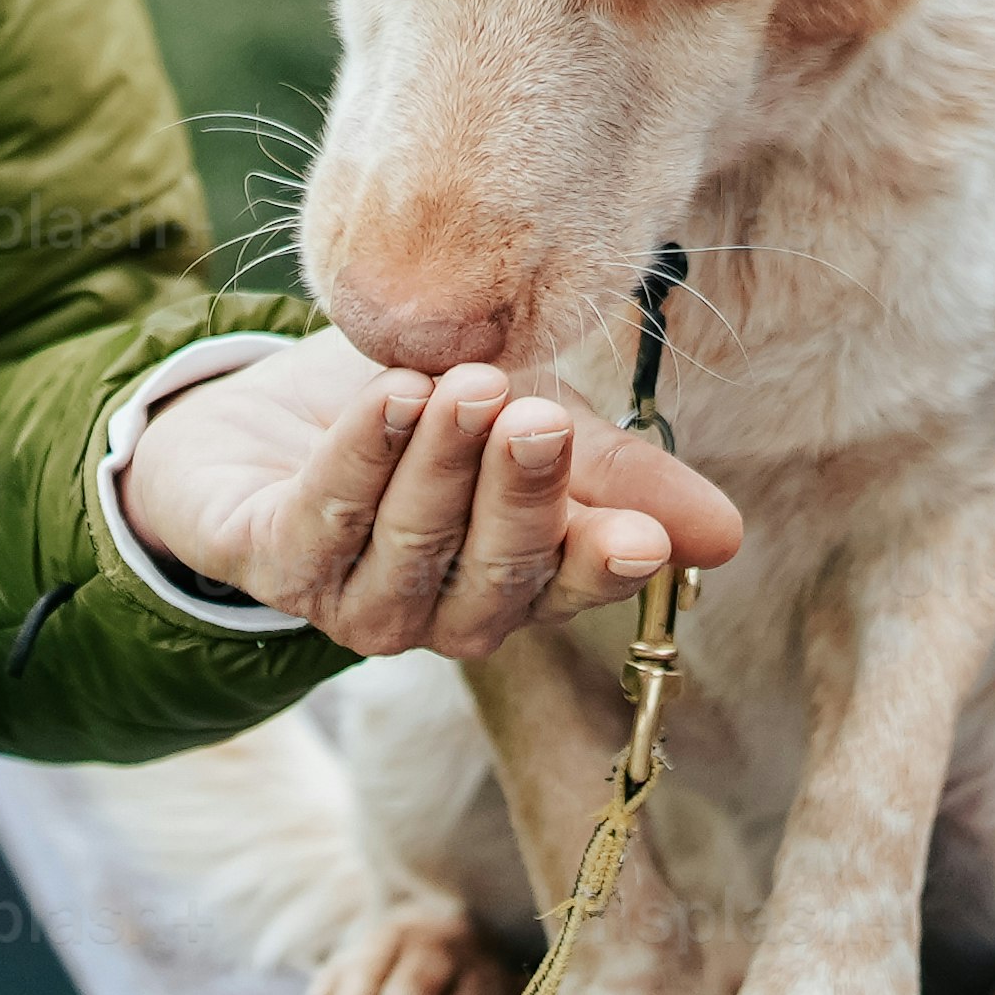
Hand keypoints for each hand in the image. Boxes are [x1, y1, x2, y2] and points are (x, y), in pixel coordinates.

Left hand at [115, 338, 744, 661]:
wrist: (269, 409)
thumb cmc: (423, 421)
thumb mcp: (534, 423)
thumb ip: (619, 475)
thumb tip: (725, 537)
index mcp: (516, 581)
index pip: (570, 583)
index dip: (602, 565)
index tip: (638, 536)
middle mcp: (440, 609)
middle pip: (494, 571)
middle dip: (520, 496)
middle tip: (539, 420)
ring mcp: (355, 599)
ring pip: (411, 545)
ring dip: (441, 465)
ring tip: (466, 385)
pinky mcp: (271, 566)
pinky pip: (322, 519)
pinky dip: (361, 455)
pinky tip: (391, 397)